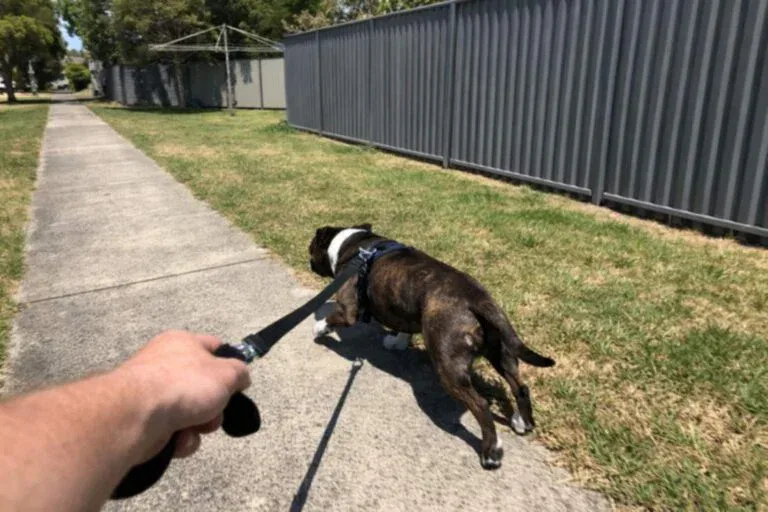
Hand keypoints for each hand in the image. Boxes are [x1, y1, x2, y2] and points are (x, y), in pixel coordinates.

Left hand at [116, 331, 250, 462]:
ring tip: (195, 428)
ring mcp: (153, 393)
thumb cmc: (184, 385)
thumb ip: (240, 373)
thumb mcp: (227, 373)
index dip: (229, 364)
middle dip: (215, 405)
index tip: (238, 382)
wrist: (136, 415)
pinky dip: (181, 438)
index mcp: (182, 342)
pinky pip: (175, 430)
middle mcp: (165, 364)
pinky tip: (179, 439)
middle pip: (203, 386)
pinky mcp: (144, 420)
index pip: (213, 347)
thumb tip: (240, 378)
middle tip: (216, 410)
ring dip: (200, 425)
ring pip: (191, 412)